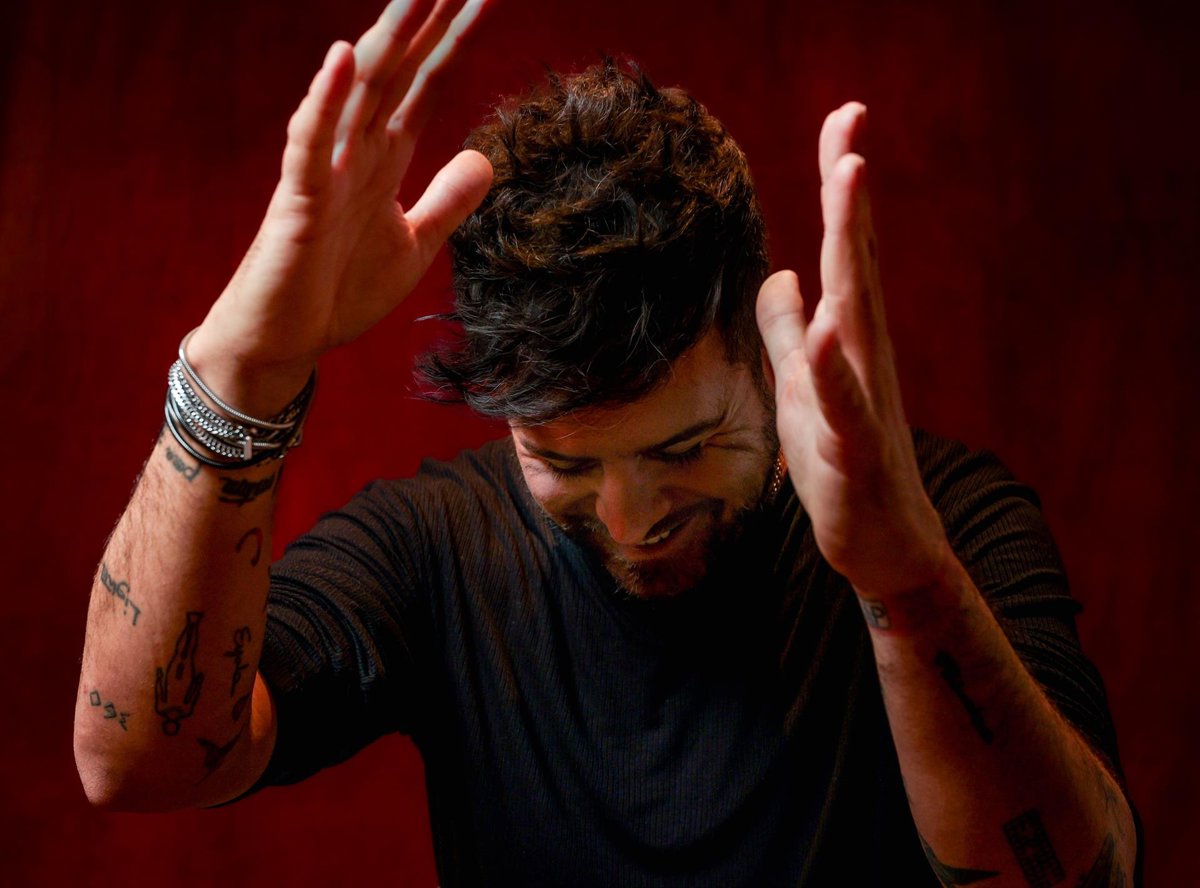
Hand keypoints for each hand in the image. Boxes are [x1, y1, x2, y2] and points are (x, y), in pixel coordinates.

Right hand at [189, 0, 493, 412]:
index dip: (454, 44)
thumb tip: (485, 158)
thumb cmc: (338, 289)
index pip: (424, 85)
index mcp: (382, 158)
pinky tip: (342, 59)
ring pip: (357, 93)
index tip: (484, 1)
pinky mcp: (297, 201)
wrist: (288, 341)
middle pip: (398, 72)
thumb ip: (447, 201)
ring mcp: (325, 171)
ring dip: (387, 42)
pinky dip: (325, 102)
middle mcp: (354, 150)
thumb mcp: (416, 244)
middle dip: (430, 24)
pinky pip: (310, 144)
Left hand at [756, 103, 948, 598]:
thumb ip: (786, 334)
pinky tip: (830, 323)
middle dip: (849, 195)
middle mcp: (864, 357)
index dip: (840, 188)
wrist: (884, 548)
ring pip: (858, 314)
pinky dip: (834, 364)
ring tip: (849, 181)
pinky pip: (845, 403)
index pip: (843, 251)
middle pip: (854, 263)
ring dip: (851, 248)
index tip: (844, 118)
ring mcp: (864, 401)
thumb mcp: (797, 390)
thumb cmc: (840, 465)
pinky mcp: (856, 452)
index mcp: (850, 340)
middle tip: (850, 126)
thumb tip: (777, 275)